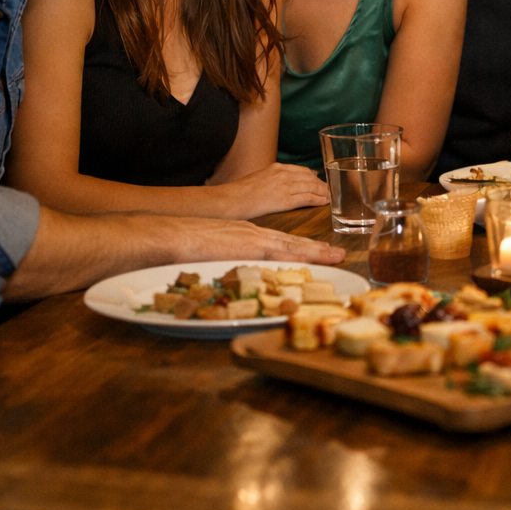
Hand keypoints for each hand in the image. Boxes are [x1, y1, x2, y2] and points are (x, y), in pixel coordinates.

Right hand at [173, 217, 345, 264]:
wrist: (172, 234)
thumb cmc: (185, 244)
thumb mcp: (213, 251)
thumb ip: (228, 259)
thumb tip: (234, 276)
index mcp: (246, 235)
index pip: (280, 242)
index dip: (301, 247)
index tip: (319, 252)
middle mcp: (254, 234)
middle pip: (292, 242)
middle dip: (316, 249)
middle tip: (338, 254)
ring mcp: (252, 238)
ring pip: (292, 246)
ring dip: (316, 252)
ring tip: (337, 257)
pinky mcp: (248, 246)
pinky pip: (279, 253)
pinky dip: (298, 257)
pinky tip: (313, 261)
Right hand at [208, 162, 330, 219]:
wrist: (228, 200)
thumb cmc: (240, 193)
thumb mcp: (259, 179)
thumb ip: (275, 179)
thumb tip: (290, 183)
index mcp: (276, 167)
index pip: (303, 171)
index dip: (315, 178)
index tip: (322, 183)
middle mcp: (282, 174)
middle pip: (310, 178)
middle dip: (322, 185)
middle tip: (331, 192)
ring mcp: (283, 186)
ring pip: (312, 187)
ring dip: (324, 192)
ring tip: (331, 197)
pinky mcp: (283, 200)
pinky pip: (306, 198)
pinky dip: (318, 200)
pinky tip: (324, 202)